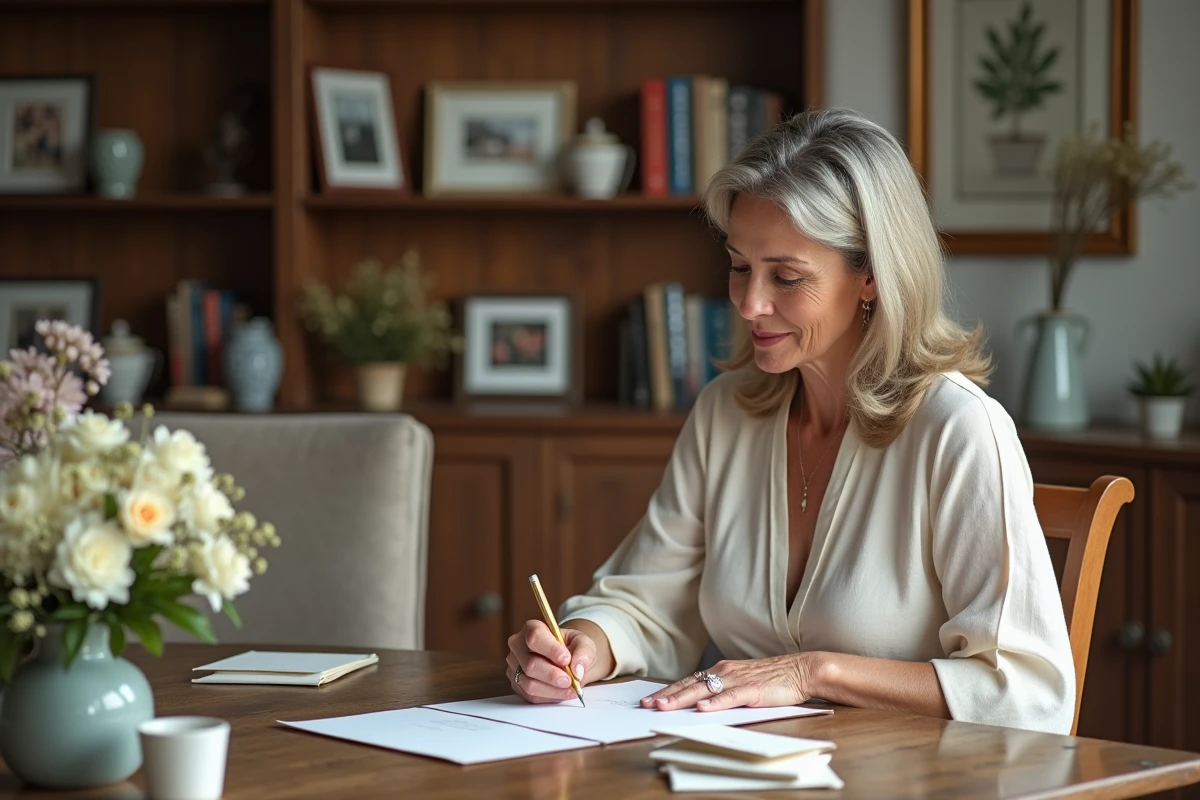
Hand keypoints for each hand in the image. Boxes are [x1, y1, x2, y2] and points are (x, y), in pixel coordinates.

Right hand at [506, 620, 595, 703]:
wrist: (569, 661)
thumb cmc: (573, 648)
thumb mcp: (583, 643)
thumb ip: (583, 653)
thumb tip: (577, 671)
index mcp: (532, 628)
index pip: (535, 636)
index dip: (551, 650)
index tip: (566, 659)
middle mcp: (518, 645)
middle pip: (530, 664)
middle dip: (552, 675)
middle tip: (570, 680)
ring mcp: (514, 666)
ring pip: (529, 683)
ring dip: (553, 690)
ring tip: (570, 688)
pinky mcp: (517, 684)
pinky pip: (530, 696)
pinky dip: (549, 697)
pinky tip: (562, 693)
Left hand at [639, 653, 821, 711]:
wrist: (800, 669)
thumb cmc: (772, 678)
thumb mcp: (741, 682)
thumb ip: (722, 690)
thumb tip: (700, 702)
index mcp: (720, 670)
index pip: (688, 681)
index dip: (668, 691)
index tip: (649, 700)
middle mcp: (724, 672)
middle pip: (689, 685)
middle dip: (667, 696)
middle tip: (647, 705)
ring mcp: (738, 680)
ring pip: (704, 690)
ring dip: (682, 699)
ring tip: (664, 706)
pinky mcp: (752, 690)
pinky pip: (730, 697)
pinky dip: (715, 703)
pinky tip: (702, 708)